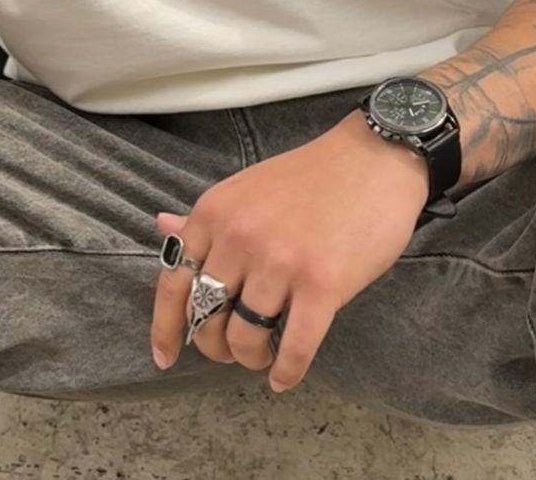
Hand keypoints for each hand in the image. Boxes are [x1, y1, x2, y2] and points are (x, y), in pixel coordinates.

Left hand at [150, 108, 429, 392]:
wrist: (373, 159)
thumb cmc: (310, 176)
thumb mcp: (246, 188)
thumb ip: (206, 218)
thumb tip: (162, 226)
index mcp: (215, 213)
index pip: (174, 282)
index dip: (165, 328)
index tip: (165, 358)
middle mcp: (240, 237)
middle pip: (206, 317)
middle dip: (215, 345)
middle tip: (233, 349)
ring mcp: (280, 262)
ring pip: (245, 337)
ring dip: (251, 358)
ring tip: (263, 356)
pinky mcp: (322, 285)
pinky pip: (294, 348)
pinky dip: (286, 372)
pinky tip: (284, 377)